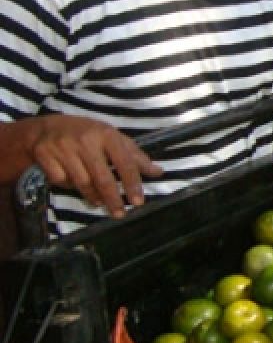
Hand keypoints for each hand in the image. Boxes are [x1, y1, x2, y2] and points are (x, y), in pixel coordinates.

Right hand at [30, 115, 161, 217]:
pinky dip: (70, 188)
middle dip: (113, 199)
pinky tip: (76, 187)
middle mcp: (86, 141)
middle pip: (102, 178)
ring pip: (82, 183)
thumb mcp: (113, 138)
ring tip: (100, 203)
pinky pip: (62, 181)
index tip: (138, 201)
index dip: (132, 183)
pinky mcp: (45, 156)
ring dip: (93, 197)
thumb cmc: (88, 133)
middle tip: (120, 214)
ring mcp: (64, 148)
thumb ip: (135, 155)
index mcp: (107, 134)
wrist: (47, 128)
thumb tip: (157, 172)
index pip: (125, 162)